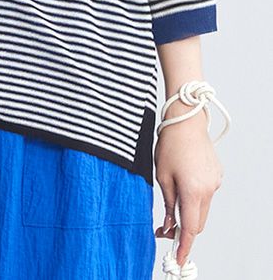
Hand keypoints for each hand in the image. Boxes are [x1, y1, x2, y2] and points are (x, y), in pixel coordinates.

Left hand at [153, 108, 222, 269]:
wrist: (186, 121)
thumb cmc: (170, 144)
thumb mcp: (162, 176)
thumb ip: (168, 203)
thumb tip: (169, 225)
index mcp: (193, 191)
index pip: (190, 228)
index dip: (184, 245)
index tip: (178, 259)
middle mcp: (208, 190)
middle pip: (198, 221)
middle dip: (184, 229)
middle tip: (164, 229)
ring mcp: (215, 183)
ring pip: (202, 208)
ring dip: (189, 211)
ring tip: (172, 198)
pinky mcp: (217, 175)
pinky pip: (206, 193)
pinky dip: (195, 196)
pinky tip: (184, 180)